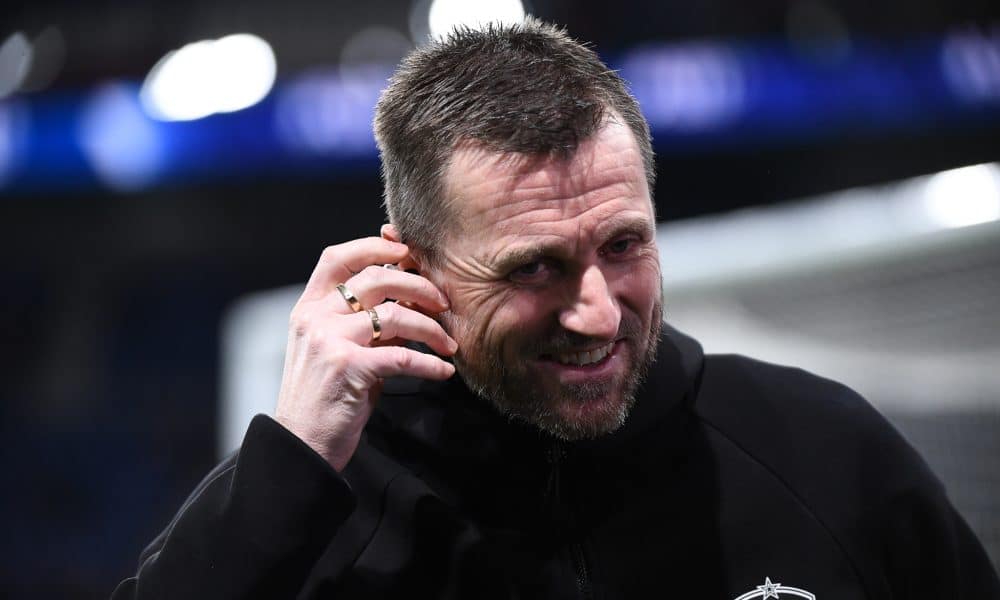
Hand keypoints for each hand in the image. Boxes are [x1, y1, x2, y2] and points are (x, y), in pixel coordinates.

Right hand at [274, 237, 455, 470]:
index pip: (338, 257)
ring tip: (448, 344)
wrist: (302, 443)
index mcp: (309, 308)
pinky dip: (430, 363)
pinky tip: (444, 371)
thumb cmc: (325, 396)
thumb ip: (363, 321)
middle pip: (376, 278)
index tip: (406, 250)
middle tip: (443, 303)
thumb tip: (410, 298)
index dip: (375, 246)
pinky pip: (403, 355)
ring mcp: (330, 341)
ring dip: (432, 328)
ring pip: (395, 315)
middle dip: (418, 286)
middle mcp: (316, 318)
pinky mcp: (349, 368)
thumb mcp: (335, 347)